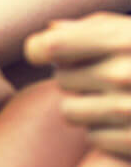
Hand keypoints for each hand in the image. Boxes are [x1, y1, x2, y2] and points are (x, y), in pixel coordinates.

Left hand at [25, 12, 130, 157]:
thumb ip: (97, 28)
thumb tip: (50, 32)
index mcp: (125, 41)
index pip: (52, 46)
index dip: (44, 51)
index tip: (50, 53)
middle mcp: (125, 75)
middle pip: (60, 79)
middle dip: (77, 78)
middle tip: (103, 77)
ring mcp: (130, 111)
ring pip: (70, 111)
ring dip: (86, 107)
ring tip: (115, 99)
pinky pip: (93, 138)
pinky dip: (106, 132)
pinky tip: (130, 122)